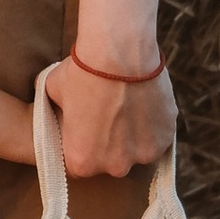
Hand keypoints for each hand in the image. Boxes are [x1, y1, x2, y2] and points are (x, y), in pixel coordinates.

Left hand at [44, 55, 176, 176]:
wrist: (119, 51)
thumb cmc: (82, 71)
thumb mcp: (53, 93)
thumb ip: (56, 112)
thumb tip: (57, 111)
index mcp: (82, 161)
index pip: (81, 162)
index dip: (83, 144)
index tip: (86, 128)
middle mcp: (114, 166)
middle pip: (111, 161)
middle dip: (110, 143)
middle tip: (109, 115)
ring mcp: (143, 155)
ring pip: (137, 150)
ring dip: (134, 136)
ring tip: (129, 108)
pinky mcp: (166, 139)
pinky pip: (158, 138)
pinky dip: (153, 126)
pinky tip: (145, 104)